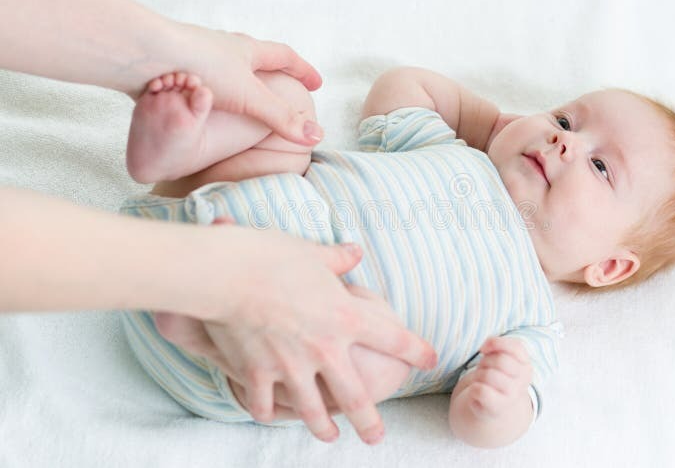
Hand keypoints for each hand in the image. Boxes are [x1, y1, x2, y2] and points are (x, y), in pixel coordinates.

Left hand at [152, 22, 323, 144]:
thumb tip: (317, 137)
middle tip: (282, 80)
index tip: (316, 82)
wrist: (148, 53)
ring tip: (242, 92)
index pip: (284, 56)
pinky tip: (203, 100)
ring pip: (225, 63)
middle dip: (272, 69)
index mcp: (246, 50)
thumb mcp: (249, 98)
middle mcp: (223, 46)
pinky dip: (208, 88)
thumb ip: (281, 119)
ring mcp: (198, 53)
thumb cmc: (203, 70)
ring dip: (238, 76)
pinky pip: (199, 76)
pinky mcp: (176, 65)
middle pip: (255, 54)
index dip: (302, 70)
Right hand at [153, 218, 435, 444]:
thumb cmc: (272, 257)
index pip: (393, 338)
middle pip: (356, 397)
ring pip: (313, 411)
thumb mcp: (313, 253)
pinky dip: (268, 412)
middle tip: (376, 438)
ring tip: (330, 439)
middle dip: (370, 422)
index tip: (430, 361)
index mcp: (345, 318)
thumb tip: (355, 250)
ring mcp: (291, 367)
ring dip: (323, 429)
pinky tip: (271, 416)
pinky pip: (265, 404)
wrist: (227, 276)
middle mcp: (325, 349)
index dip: (416, 351)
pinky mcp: (258, 375)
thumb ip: (337, 258)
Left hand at [462, 337, 531, 419]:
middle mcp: (522, 382)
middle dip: (486, 361)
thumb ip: (497, 344)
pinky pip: (480, 390)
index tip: (485, 349)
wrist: (492, 407)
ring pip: (488, 375)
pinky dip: (473, 388)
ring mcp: (511, 396)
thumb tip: (485, 347)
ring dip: (478, 375)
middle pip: (500, 360)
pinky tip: (478, 392)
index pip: (516, 347)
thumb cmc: (496, 375)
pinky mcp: (496, 407)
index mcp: (526, 367)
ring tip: (482, 381)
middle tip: (484, 368)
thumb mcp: (500, 357)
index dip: (496, 343)